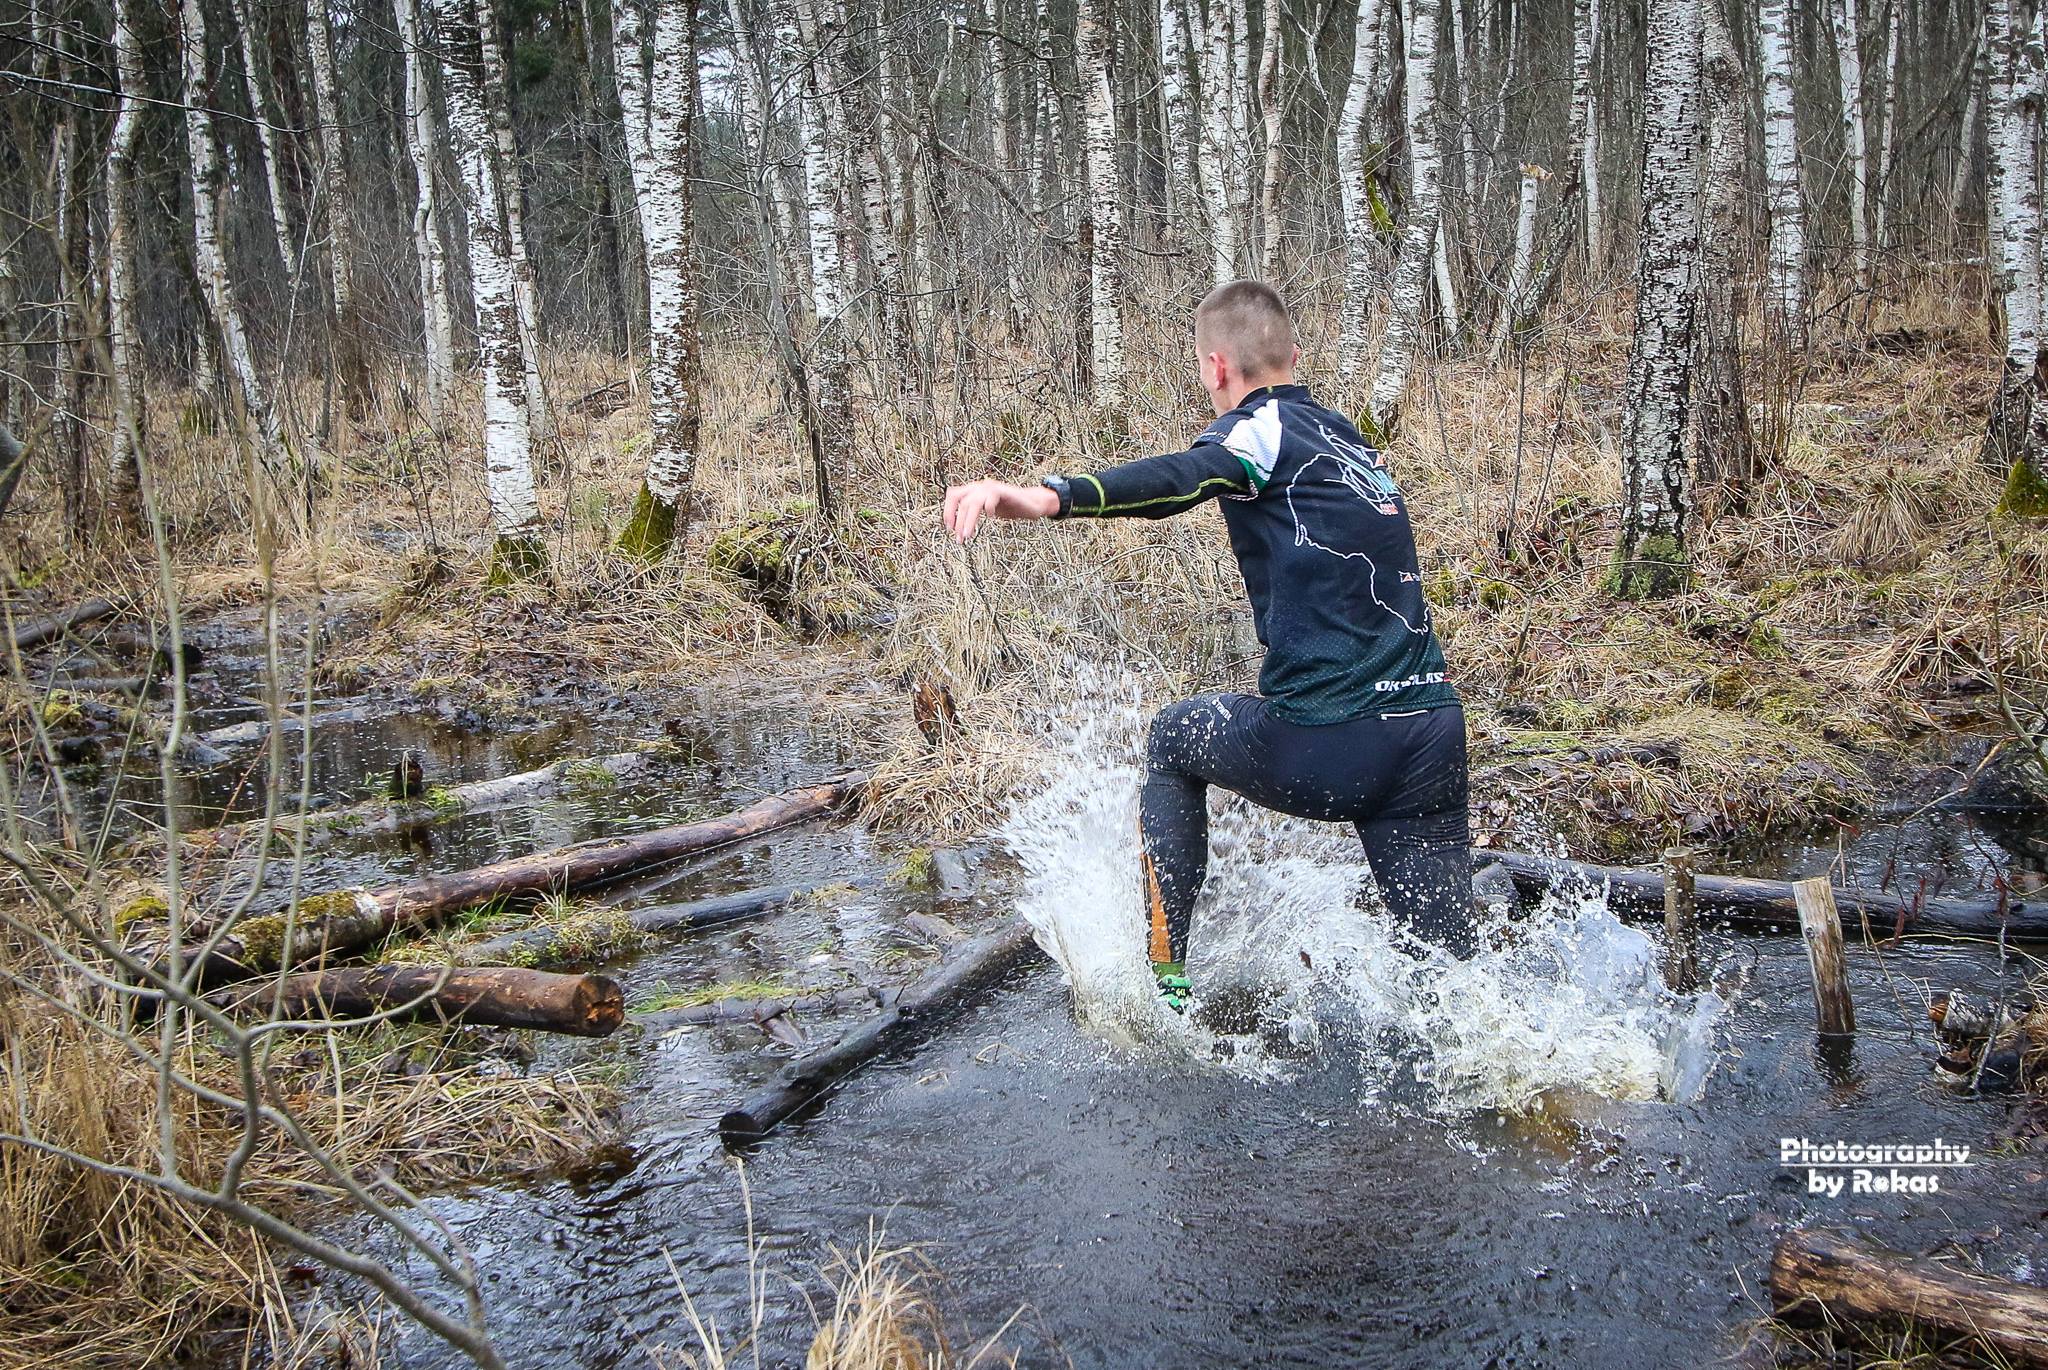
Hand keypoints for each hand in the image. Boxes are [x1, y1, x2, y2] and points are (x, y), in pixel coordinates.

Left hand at [942, 479, 1058, 543]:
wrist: (1032, 503)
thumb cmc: (1009, 507)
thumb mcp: (986, 509)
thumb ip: (972, 512)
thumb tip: (957, 526)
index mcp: (974, 490)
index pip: (953, 495)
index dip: (948, 511)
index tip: (949, 528)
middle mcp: (981, 486)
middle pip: (962, 501)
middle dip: (958, 521)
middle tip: (960, 539)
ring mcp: (992, 488)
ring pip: (973, 502)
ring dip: (968, 520)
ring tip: (968, 535)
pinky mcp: (1005, 492)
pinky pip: (991, 498)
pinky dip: (988, 509)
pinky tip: (991, 517)